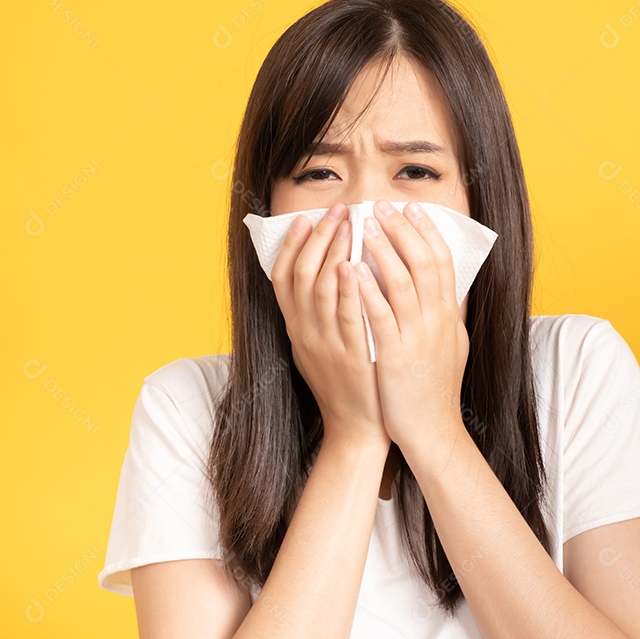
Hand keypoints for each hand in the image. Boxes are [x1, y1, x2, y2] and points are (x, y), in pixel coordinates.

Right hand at [270, 202, 390, 452]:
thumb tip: (328, 273)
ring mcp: (325, 343)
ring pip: (321, 288)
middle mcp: (304, 333)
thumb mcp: (319, 348)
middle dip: (318, 237)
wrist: (356, 429)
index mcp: (295, 328)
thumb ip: (317, 314)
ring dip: (335, 251)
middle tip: (337, 210)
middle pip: (302, 273)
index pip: (283, 277)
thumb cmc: (344, 384)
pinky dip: (348, 288)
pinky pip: (345, 315)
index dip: (291, 244)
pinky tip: (355, 265)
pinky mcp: (349, 355)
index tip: (304, 217)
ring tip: (351, 223)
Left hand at [352, 199, 469, 461]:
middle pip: (424, 263)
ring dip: (383, 251)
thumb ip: (446, 313)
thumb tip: (446, 284)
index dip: (426, 233)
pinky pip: (380, 317)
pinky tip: (350, 270)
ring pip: (403, 283)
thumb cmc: (435, 389)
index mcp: (447, 315)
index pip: (442, 262)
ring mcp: (417, 337)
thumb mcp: (451, 345)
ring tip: (364, 225)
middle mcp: (437, 321)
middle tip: (382, 206)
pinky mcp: (395, 356)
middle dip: (402, 231)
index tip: (411, 209)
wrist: (432, 431)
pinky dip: (367, 291)